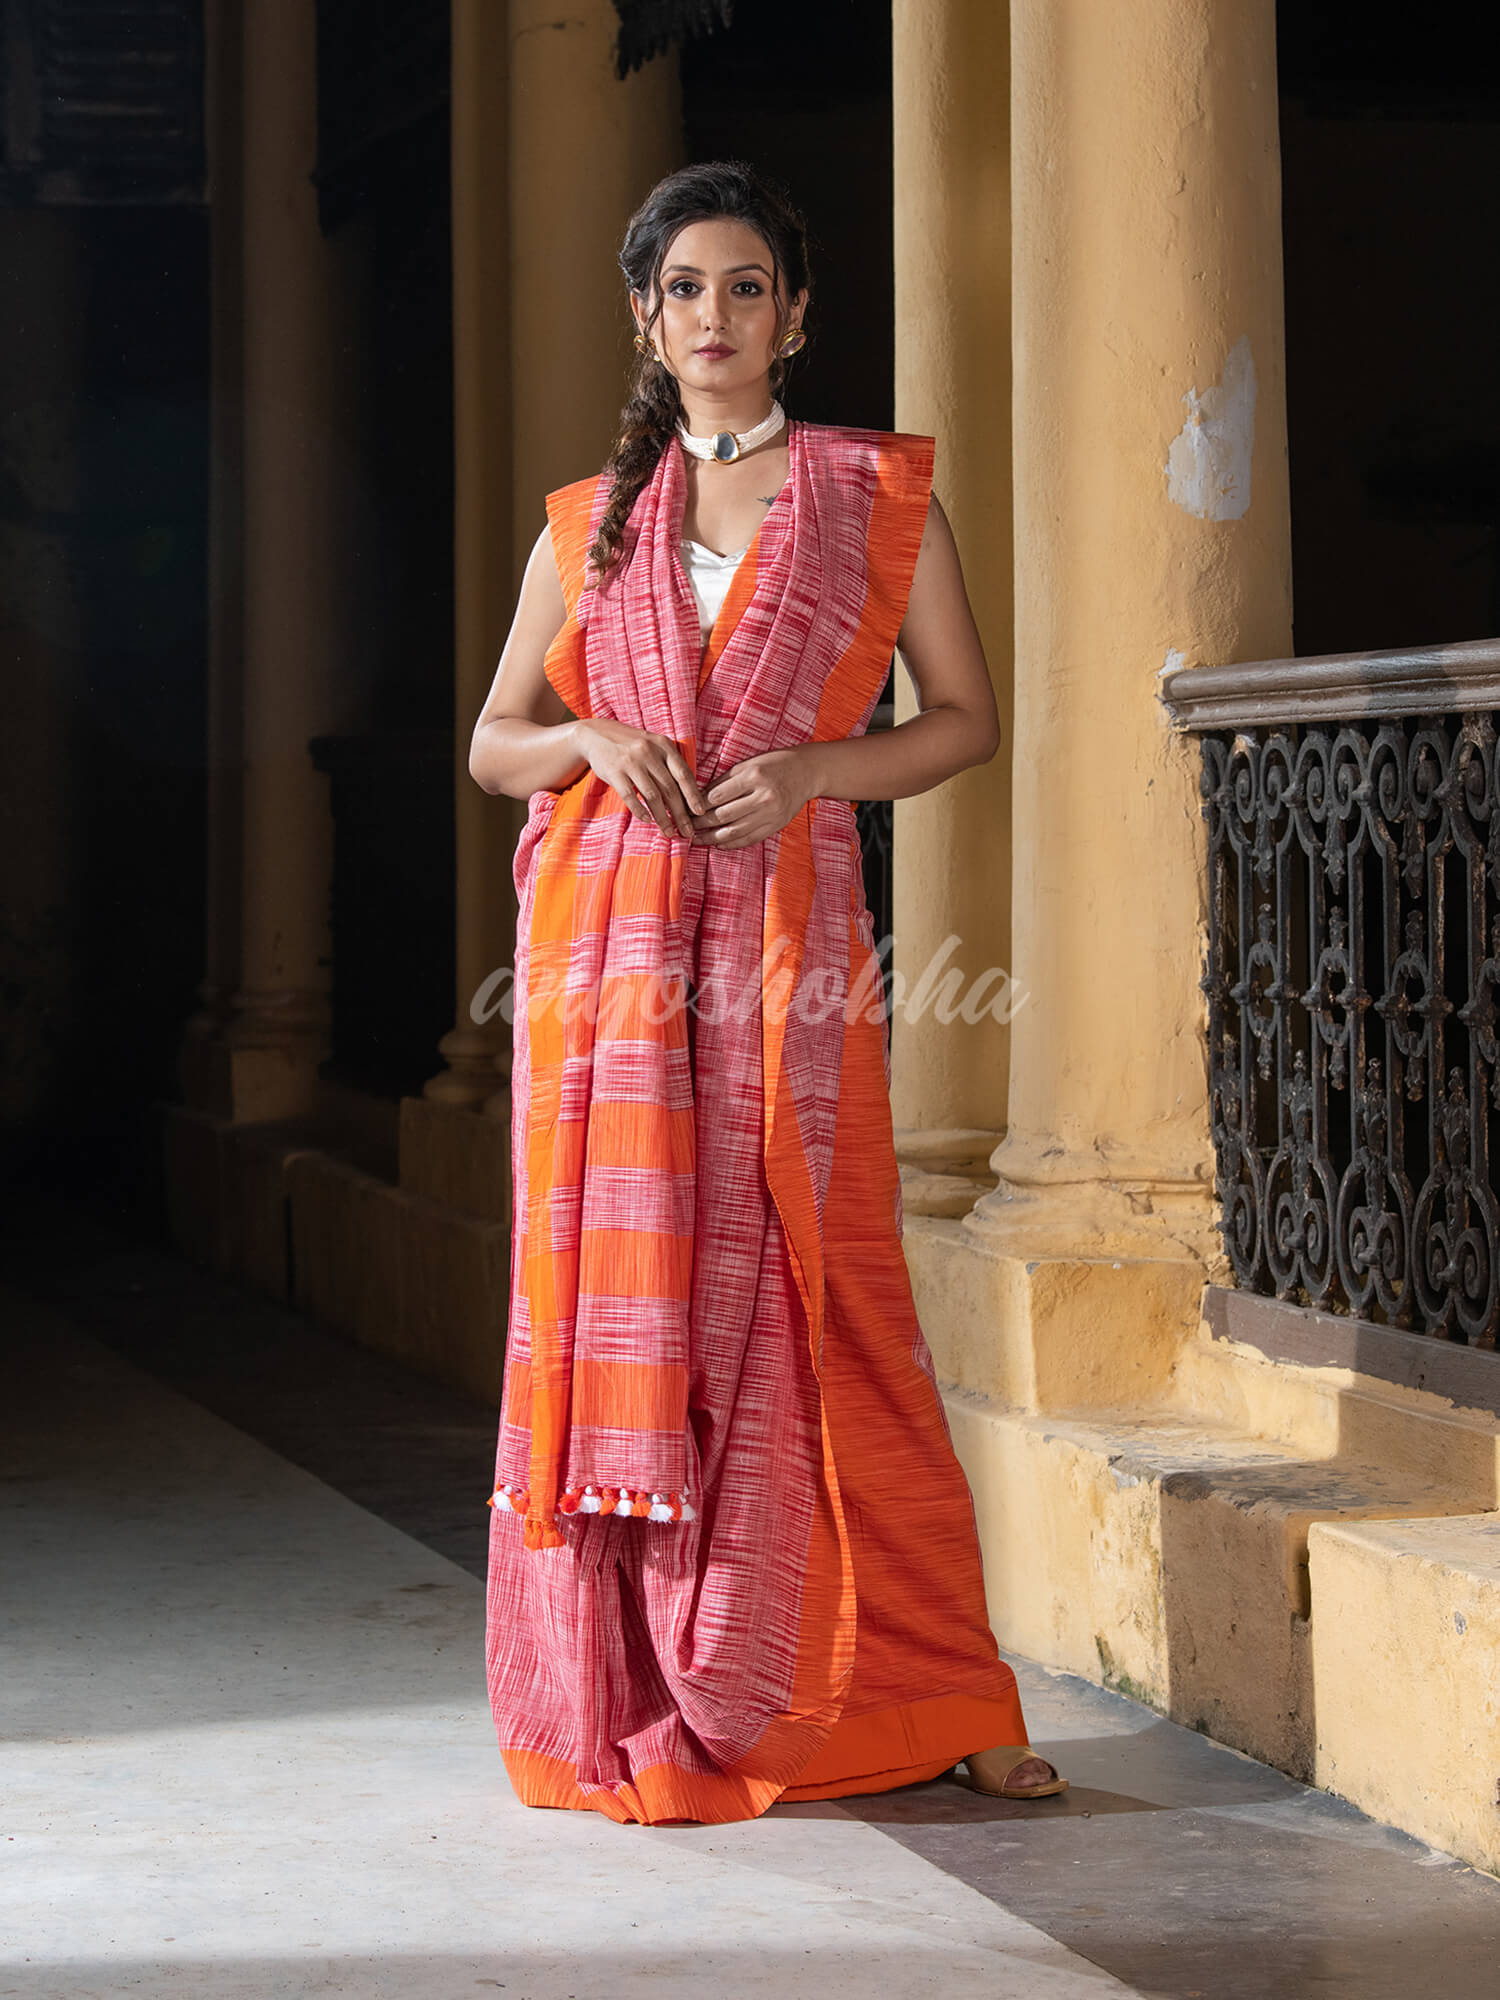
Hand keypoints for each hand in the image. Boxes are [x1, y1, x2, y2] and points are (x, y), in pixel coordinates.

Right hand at [572, 717, 709, 837]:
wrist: (596, 734)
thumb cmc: (631, 745)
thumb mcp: (654, 745)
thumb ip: (669, 763)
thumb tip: (688, 794)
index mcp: (663, 745)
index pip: (683, 774)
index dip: (693, 795)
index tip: (700, 813)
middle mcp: (649, 752)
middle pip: (669, 788)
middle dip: (680, 814)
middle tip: (686, 831)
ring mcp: (631, 762)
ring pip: (652, 796)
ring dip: (662, 818)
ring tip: (668, 832)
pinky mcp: (614, 771)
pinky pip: (629, 796)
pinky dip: (640, 810)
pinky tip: (647, 821)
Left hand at [690, 747, 819, 849]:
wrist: (807, 773)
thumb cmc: (774, 764)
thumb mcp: (747, 764)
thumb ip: (723, 782)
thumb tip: (697, 797)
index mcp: (753, 776)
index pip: (717, 796)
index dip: (697, 806)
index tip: (684, 810)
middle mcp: (763, 796)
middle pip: (723, 815)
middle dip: (700, 824)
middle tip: (685, 827)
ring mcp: (771, 814)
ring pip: (734, 831)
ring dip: (711, 838)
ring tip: (696, 840)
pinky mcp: (776, 825)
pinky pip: (749, 839)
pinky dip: (732, 844)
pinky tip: (718, 844)